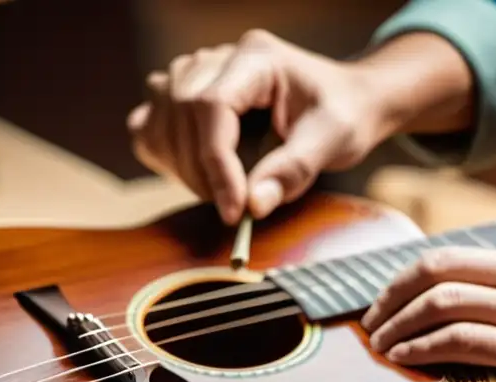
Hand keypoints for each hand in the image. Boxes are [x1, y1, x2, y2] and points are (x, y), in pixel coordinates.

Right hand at [128, 30, 385, 224]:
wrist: (346, 101)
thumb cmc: (342, 114)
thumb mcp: (333, 141)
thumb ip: (294, 170)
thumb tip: (254, 205)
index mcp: (257, 58)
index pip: (213, 105)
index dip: (216, 163)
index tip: (234, 209)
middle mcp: (220, 58)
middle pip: (181, 112)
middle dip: (202, 171)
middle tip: (235, 206)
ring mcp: (197, 74)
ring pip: (160, 117)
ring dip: (182, 166)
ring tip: (221, 189)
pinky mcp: (185, 97)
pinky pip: (149, 124)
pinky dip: (163, 153)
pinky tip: (194, 172)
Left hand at [360, 246, 495, 381]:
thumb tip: (478, 321)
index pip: (450, 256)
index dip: (404, 276)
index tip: (383, 298)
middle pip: (435, 271)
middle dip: (388, 296)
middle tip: (369, 322)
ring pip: (442, 304)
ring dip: (397, 326)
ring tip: (380, 346)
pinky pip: (465, 342)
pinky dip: (424, 349)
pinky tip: (406, 361)